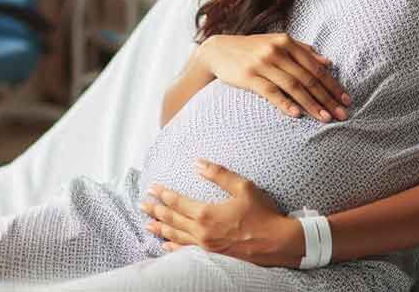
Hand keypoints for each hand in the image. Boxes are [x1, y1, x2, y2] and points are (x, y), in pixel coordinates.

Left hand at [140, 160, 306, 267]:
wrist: (277, 242)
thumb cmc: (262, 214)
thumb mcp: (243, 187)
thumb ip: (219, 174)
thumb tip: (198, 163)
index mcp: (206, 214)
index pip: (177, 202)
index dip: (163, 194)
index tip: (152, 188)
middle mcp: (201, 232)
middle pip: (171, 220)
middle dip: (155, 210)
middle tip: (142, 204)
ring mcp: (205, 247)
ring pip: (175, 236)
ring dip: (159, 228)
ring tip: (147, 223)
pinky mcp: (211, 255)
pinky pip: (185, 251)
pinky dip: (172, 246)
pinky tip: (165, 244)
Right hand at [197, 33, 350, 121]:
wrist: (217, 51)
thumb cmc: (252, 49)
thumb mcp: (277, 43)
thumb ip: (302, 51)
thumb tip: (328, 62)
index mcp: (286, 42)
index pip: (316, 68)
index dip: (333, 84)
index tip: (346, 99)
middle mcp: (276, 51)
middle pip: (308, 78)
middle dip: (327, 98)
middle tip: (342, 114)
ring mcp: (262, 64)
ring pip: (293, 86)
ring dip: (311, 104)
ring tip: (325, 118)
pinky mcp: (249, 77)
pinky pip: (270, 92)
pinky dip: (284, 103)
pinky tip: (296, 114)